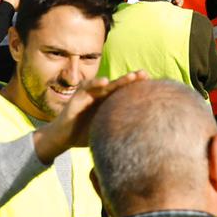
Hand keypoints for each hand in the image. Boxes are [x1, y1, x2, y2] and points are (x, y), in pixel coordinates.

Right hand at [32, 70, 147, 163]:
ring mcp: (89, 95)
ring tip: (131, 77)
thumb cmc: (85, 135)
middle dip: (132, 80)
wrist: (63, 138)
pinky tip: (104, 82)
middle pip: (118, 86)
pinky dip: (95, 83)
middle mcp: (100, 96)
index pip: (124, 93)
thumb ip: (118, 131)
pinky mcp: (77, 98)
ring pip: (105, 85)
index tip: (153, 85)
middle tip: (145, 75)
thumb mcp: (104, 132)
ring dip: (118, 80)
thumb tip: (142, 141)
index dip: (137, 88)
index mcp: (108, 103)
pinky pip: (86, 88)